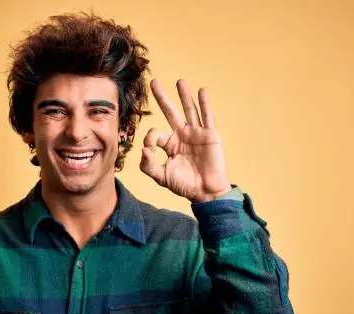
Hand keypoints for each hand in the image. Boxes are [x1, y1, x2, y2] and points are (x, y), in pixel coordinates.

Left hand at [140, 79, 231, 202]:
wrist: (206, 192)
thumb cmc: (185, 185)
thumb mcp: (162, 177)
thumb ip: (148, 166)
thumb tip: (143, 150)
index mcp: (170, 144)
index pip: (155, 134)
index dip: (149, 140)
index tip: (149, 151)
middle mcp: (182, 135)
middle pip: (170, 112)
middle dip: (162, 98)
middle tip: (154, 82)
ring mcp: (196, 133)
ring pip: (189, 110)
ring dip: (184, 95)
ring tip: (179, 81)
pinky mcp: (210, 135)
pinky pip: (207, 116)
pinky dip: (204, 104)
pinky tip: (201, 91)